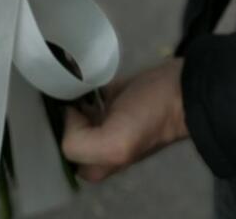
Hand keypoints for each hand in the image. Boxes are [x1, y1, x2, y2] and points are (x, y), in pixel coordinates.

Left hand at [61, 58, 187, 181]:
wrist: (180, 91)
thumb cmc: (148, 118)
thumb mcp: (114, 145)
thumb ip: (80, 143)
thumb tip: (69, 112)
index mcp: (97, 162)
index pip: (63, 150)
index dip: (58, 132)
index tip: (55, 109)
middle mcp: (99, 143)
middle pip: (66, 130)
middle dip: (60, 112)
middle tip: (57, 89)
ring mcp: (106, 118)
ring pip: (74, 110)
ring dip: (67, 95)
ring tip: (62, 78)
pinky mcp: (112, 95)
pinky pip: (87, 91)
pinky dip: (80, 83)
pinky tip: (75, 73)